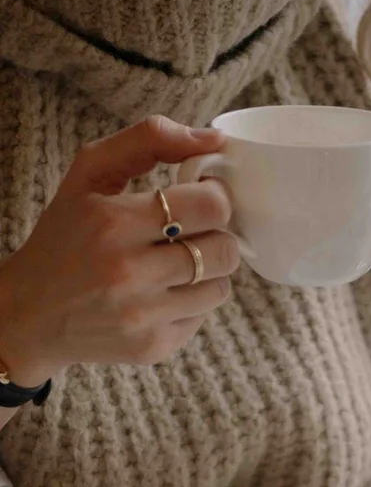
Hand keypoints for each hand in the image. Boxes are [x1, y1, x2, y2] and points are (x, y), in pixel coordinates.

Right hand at [0, 116, 239, 386]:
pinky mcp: (153, 346)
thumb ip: (149, 140)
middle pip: (224, 250)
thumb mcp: (89, 174)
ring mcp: (143, 316)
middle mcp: (129, 273)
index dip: (216, 199)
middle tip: (195, 231)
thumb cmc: (65, 236)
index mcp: (113, 223)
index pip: (209, 207)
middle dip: (217, 236)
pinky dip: (190, 302)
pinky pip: (204, 317)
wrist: (31, 314)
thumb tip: (214, 139)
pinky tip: (159, 293)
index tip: (204, 198)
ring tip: (175, 263)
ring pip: (221, 287)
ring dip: (207, 271)